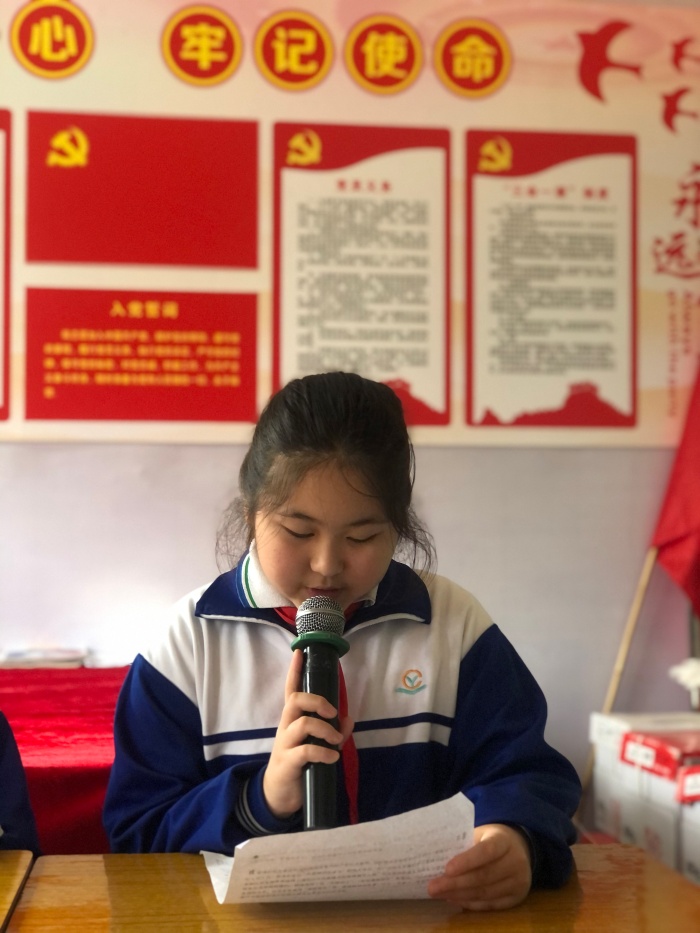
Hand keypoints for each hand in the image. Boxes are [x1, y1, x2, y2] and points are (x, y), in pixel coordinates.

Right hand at [262, 649, 353, 818]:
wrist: (279, 795)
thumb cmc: (299, 764)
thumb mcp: (316, 745)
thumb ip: (333, 731)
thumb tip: (349, 719)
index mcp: (292, 719)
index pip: (290, 689)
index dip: (294, 671)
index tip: (300, 651)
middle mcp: (286, 727)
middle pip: (295, 700)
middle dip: (317, 701)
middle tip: (333, 713)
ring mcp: (285, 743)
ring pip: (302, 723)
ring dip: (325, 729)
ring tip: (336, 741)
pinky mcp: (288, 762)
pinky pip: (306, 751)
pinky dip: (324, 752)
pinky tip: (332, 758)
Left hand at [427, 823, 531, 910]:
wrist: (518, 848)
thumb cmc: (491, 839)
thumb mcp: (481, 834)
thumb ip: (464, 844)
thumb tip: (437, 860)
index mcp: (504, 840)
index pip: (486, 851)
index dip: (466, 861)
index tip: (446, 869)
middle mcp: (516, 861)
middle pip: (484, 876)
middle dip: (455, 883)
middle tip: (433, 888)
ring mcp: (518, 882)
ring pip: (485, 893)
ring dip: (460, 895)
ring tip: (440, 894)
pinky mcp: (516, 898)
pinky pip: (490, 905)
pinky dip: (470, 903)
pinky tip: (455, 899)